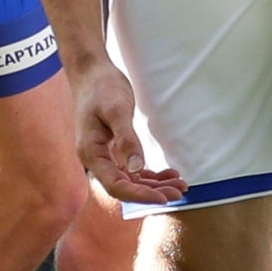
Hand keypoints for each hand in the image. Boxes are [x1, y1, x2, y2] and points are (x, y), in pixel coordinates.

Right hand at [72, 58, 183, 204]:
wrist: (91, 72)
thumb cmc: (101, 87)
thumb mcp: (116, 110)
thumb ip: (126, 140)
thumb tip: (137, 169)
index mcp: (91, 153)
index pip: (116, 185)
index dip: (140, 195)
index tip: (164, 198)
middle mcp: (96, 159)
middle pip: (125, 187)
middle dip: (153, 192)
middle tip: (180, 191)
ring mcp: (105, 155)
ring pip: (131, 180)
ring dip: (155, 186)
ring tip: (180, 185)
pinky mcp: (113, 149)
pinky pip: (132, 170)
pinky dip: (151, 175)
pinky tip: (169, 174)